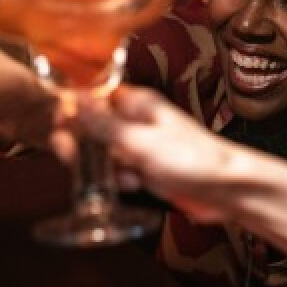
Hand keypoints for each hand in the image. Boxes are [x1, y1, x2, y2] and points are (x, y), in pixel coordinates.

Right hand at [74, 85, 249, 222]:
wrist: (227, 190)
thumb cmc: (192, 159)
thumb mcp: (139, 142)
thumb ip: (103, 123)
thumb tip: (73, 97)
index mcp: (136, 102)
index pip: (93, 96)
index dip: (72, 109)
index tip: (59, 125)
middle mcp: (136, 120)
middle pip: (93, 126)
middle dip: (84, 144)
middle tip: (75, 158)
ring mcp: (142, 145)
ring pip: (104, 153)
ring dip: (105, 167)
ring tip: (123, 175)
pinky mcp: (147, 169)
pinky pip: (120, 171)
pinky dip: (121, 180)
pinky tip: (133, 186)